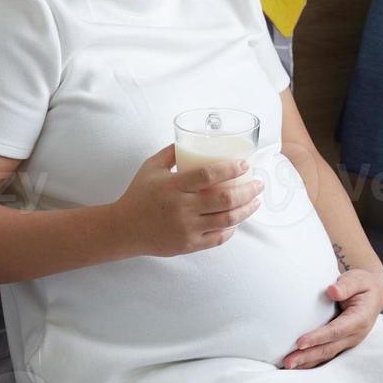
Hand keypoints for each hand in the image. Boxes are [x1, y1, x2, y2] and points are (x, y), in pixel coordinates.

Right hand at [113, 143, 264, 257]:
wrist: (123, 229)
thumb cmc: (138, 195)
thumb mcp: (151, 167)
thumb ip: (171, 152)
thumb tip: (191, 138)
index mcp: (173, 186)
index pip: (208, 175)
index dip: (231, 169)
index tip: (245, 164)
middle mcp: (181, 208)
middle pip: (224, 199)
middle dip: (248, 190)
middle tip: (258, 183)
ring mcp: (186, 228)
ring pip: (226, 220)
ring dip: (246, 210)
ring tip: (256, 201)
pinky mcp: (188, 245)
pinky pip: (218, 238)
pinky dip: (231, 229)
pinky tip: (238, 220)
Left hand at [279, 267, 382, 369]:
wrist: (373, 295)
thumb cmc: (363, 285)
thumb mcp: (358, 280)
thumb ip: (347, 285)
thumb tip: (332, 290)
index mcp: (360, 319)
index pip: (336, 330)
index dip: (318, 337)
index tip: (300, 342)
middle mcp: (355, 335)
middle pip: (329, 348)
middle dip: (308, 356)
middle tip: (288, 361)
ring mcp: (348, 342)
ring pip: (327, 355)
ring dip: (307, 362)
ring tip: (288, 365)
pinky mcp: (342, 344)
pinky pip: (326, 355)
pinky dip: (311, 361)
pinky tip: (297, 364)